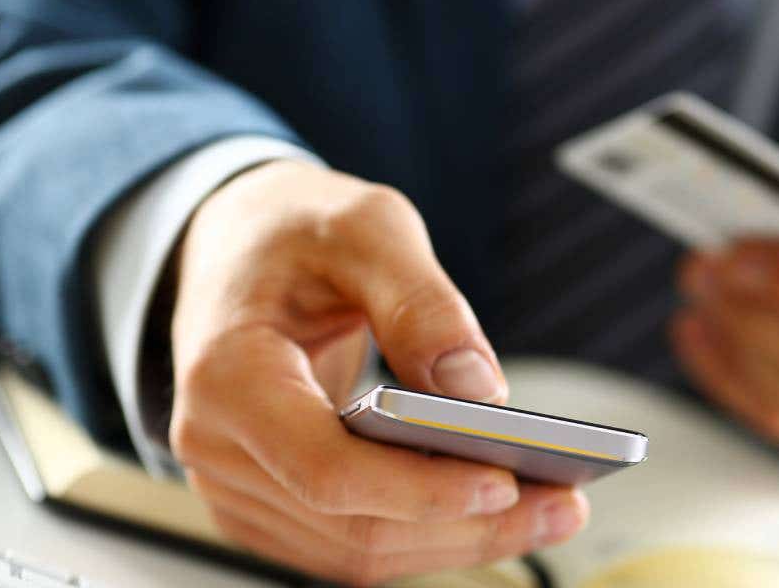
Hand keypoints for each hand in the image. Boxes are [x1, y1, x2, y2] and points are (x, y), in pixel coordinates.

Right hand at [167, 161, 587, 585]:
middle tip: (562, 505)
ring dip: (457, 540)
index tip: (504, 481)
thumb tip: (478, 389)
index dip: (418, 489)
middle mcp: (216, 447)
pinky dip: (426, 534)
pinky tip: (491, 508)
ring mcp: (236, 485)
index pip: (325, 468)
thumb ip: (421, 301)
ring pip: (356, 551)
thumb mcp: (365, 226)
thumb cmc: (293, 231)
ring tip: (549, 509)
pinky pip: (350, 544)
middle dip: (465, 525)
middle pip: (352, 527)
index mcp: (226, 374)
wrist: (237, 248)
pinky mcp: (267, 503)